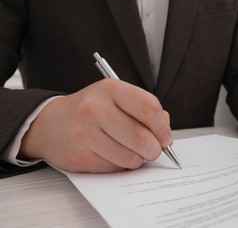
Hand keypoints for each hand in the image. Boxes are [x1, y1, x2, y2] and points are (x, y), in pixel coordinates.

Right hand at [19, 79, 172, 172]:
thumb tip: (166, 135)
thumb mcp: (117, 98)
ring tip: (130, 150)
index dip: (162, 127)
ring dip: (138, 159)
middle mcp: (95, 109)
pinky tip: (112, 154)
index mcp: (110, 89)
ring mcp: (85, 133)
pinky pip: (115, 168)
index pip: (149, 108)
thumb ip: (145, 111)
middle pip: (142, 137)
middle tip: (153, 149)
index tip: (165, 136)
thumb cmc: (92, 110)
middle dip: (155, 149)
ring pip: (131, 157)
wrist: (51, 124)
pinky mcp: (79, 156)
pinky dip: (121, 164)